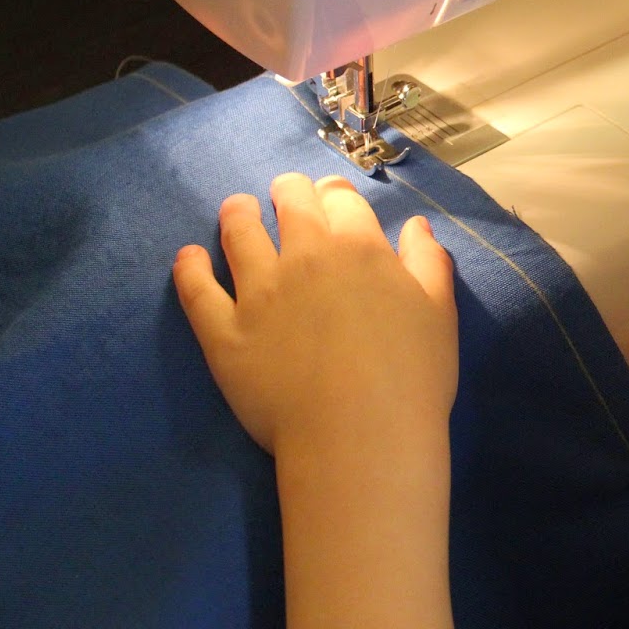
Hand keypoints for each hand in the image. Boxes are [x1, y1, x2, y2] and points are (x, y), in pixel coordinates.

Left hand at [171, 173, 457, 457]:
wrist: (360, 436)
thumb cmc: (412, 378)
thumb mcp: (439, 314)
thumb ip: (427, 263)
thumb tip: (415, 225)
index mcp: (360, 248)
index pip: (342, 200)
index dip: (336, 194)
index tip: (332, 197)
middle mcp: (305, 257)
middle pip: (290, 204)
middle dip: (288, 192)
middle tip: (285, 195)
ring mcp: (258, 292)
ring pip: (239, 233)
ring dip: (238, 213)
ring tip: (237, 209)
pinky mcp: (224, 332)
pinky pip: (198, 290)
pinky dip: (190, 267)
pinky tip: (189, 256)